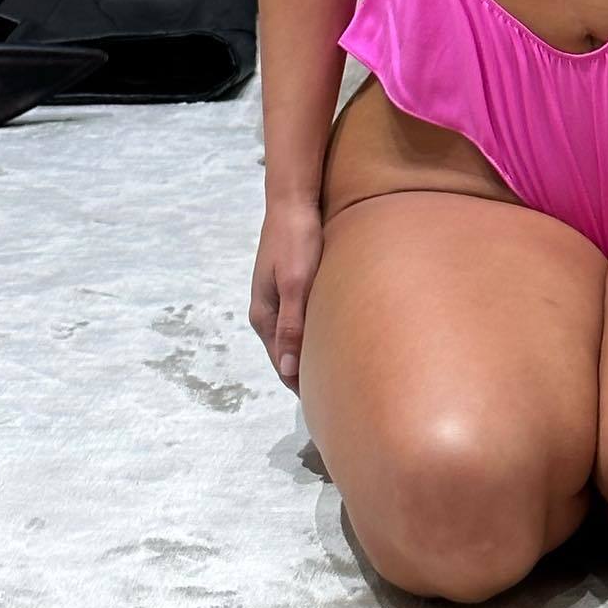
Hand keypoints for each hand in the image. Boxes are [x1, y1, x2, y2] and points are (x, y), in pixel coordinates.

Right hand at [249, 199, 325, 395]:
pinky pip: (302, 321)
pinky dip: (315, 334)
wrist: (294, 201)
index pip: (283, 366)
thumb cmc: (297, 240)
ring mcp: (278, 299)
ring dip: (313, 355)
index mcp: (264, 316)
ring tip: (343, 373)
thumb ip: (292, 324)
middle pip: (287, 356)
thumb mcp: (295, 282)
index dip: (302, 386)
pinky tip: (336, 338)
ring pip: (296, 339)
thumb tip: (290, 370)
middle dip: (308, 375)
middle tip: (342, 395)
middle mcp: (267, 313)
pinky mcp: (292, 287)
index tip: (329, 406)